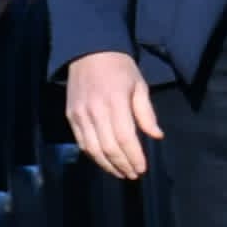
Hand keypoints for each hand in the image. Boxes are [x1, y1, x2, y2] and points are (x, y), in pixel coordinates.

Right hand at [67, 49, 164, 180]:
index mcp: (115, 102)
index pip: (125, 138)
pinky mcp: (70, 116)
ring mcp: (80, 114)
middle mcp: (95, 111)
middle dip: (122, 165)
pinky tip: (104, 161)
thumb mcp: (139, 85)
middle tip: (133, 175)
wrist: (88, 51)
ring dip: (107, 165)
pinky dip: (93, 155)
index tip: (142, 168)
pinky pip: (81, 142)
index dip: (133, 156)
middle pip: (108, 148)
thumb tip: (156, 136)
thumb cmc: (120, 67)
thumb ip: (146, 112)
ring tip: (120, 173)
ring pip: (92, 149)